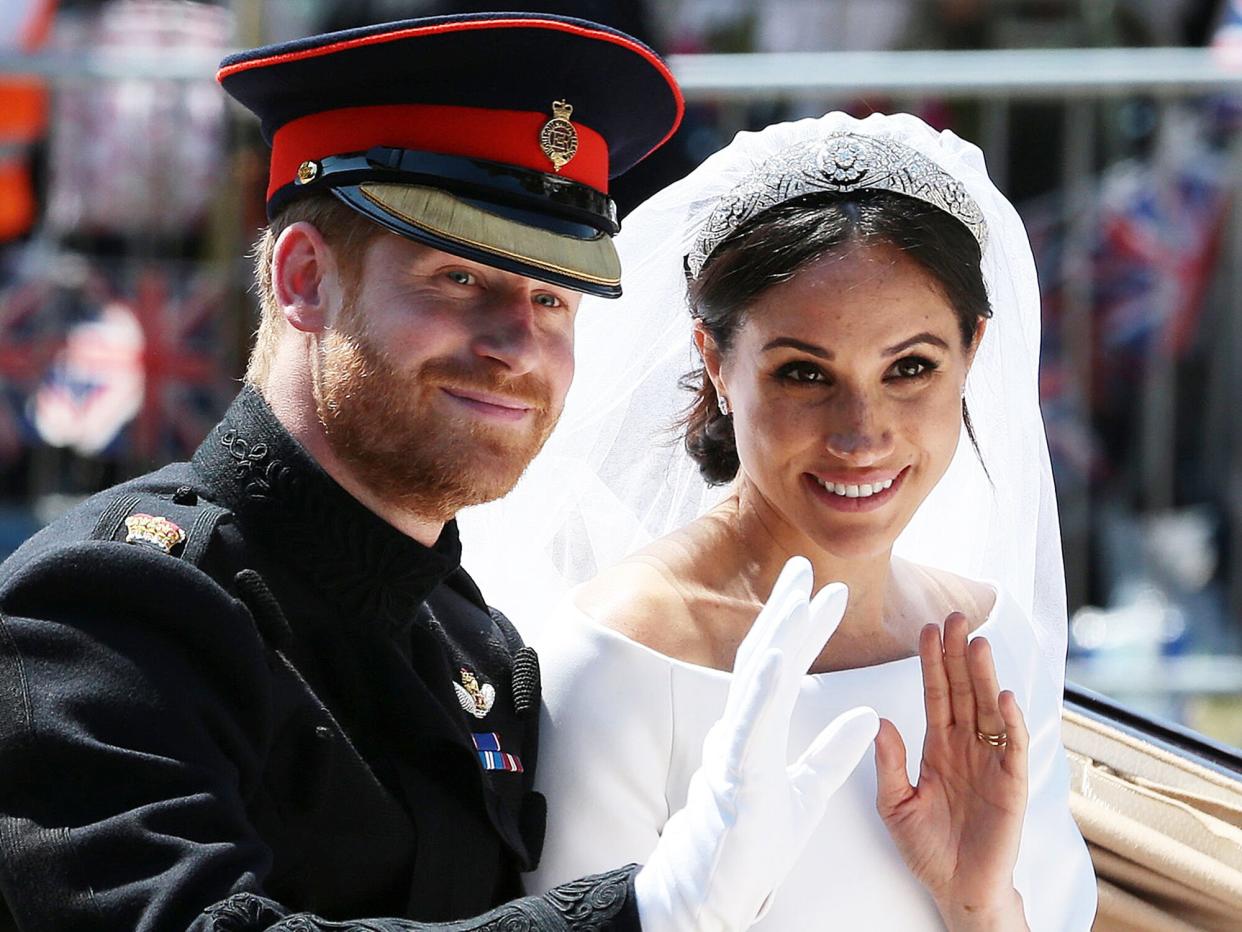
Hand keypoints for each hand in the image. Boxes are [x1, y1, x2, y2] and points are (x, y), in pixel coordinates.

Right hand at [635, 557, 878, 931]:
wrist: (717, 888)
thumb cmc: (754, 841)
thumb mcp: (808, 792)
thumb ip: (834, 752)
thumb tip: (869, 715)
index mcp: (758, 730)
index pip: (784, 668)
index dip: (803, 628)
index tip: (828, 593)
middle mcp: (741, 729)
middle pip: (763, 658)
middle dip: (784, 611)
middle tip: (803, 567)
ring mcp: (735, 748)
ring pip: (755, 682)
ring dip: (777, 636)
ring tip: (798, 598)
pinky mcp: (736, 774)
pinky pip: (750, 725)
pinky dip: (763, 688)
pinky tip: (778, 656)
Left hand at [875, 614, 1029, 931]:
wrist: (957, 890)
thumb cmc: (927, 848)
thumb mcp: (895, 804)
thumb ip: (888, 764)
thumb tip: (879, 720)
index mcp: (938, 747)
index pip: (935, 694)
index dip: (931, 662)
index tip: (924, 628)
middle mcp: (966, 747)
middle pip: (963, 691)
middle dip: (958, 655)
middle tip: (955, 616)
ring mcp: (990, 762)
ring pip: (988, 710)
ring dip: (984, 677)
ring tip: (978, 643)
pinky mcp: (1011, 785)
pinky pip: (1012, 747)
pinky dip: (1010, 722)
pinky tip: (1003, 697)